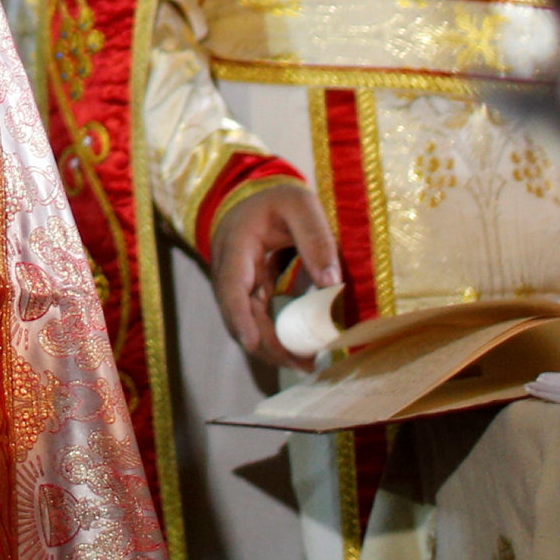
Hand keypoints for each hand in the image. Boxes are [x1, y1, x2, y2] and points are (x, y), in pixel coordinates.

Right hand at [210, 181, 340, 373]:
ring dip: (272, 347)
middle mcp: (228, 268)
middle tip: (301, 363)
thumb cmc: (278, 199)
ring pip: (246, 323)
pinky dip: (274, 337)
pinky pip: (256, 320)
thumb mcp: (300, 205)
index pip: (230, 284)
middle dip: (265, 344)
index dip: (239, 315)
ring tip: (305, 363)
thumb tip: (331, 283)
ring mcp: (236, 284)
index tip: (252, 343)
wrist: (256, 197)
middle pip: (237, 314)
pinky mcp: (248, 293)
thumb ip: (316, 238)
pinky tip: (299, 350)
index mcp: (236, 243)